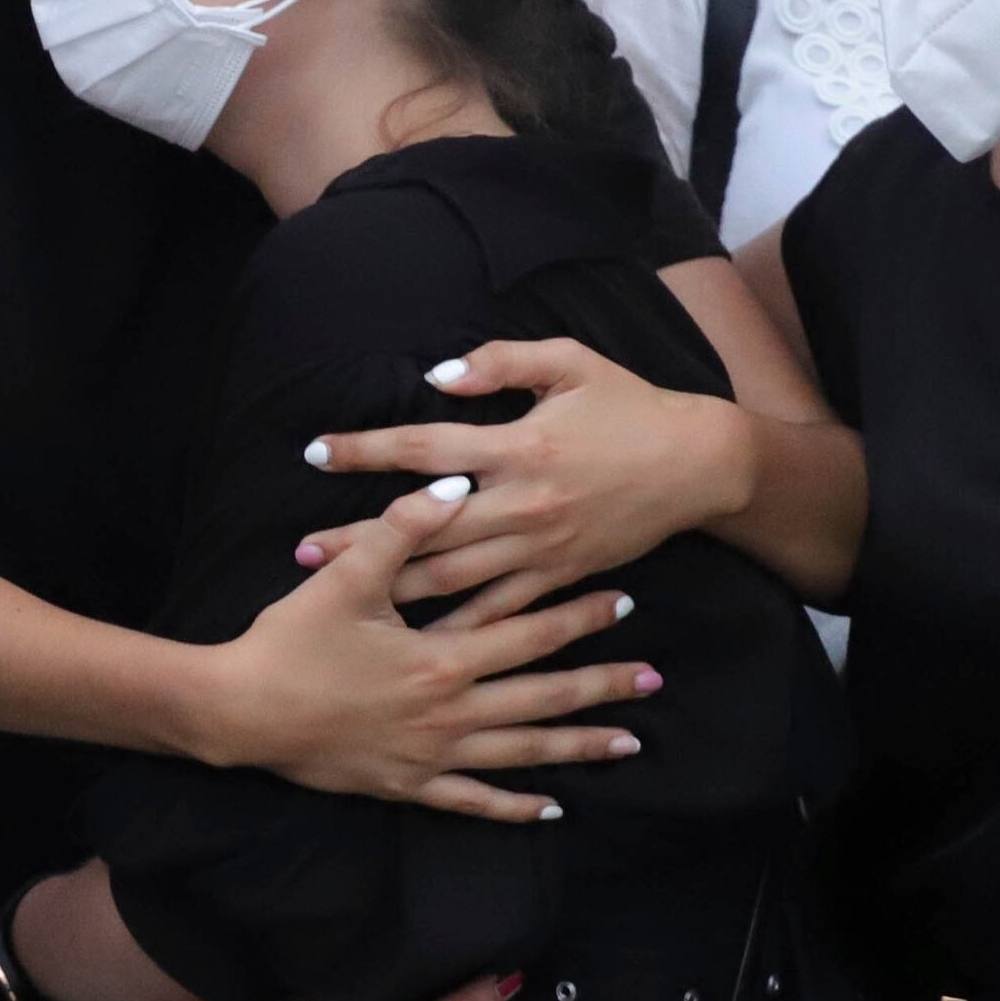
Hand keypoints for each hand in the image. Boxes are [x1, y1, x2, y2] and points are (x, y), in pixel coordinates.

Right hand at [200, 488, 652, 824]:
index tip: (624, 602)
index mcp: (442, 659)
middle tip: (654, 679)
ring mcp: (433, 756)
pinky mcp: (408, 786)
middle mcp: (450, 713)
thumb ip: (404, 528)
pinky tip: (552, 808)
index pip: (528, 632)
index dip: (579, 616)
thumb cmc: (291, 642)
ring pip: (523, 753)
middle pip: (543, 698)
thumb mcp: (346, 577)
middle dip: (601, 685)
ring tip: (629, 743)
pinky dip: (515, 806)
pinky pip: (475, 801)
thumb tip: (454, 481)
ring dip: (578, 745)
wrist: (239, 712)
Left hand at [299, 338, 744, 618]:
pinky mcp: (559, 576)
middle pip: (423, 529)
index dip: (366, 448)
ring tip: (338, 592)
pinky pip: (499, 610)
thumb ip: (501, 362)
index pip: (425, 448)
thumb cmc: (628, 405)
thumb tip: (436, 376)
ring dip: (391, 587)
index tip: (315, 451)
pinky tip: (413, 638)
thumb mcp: (570, 362)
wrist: (697, 464)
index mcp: (519, 446)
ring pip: (453, 578)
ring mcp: (541, 548)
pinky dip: (456, 626)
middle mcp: (524, 503)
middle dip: (358, 538)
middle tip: (302, 547)